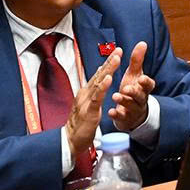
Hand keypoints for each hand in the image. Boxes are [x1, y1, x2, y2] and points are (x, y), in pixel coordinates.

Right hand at [65, 47, 120, 164]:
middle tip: (118, 50)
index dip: (108, 63)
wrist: (70, 140)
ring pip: (98, 82)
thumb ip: (94, 91)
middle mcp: (85, 94)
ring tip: (116, 59)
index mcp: (86, 92)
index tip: (116, 52)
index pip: (99, 74)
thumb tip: (100, 76)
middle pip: (99, 75)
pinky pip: (97, 97)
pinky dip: (103, 87)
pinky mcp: (89, 111)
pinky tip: (108, 79)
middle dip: (109, 62)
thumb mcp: (88, 104)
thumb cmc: (80, 124)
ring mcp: (86, 101)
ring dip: (108, 70)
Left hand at [107, 41, 156, 130]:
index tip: (141, 78)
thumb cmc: (133, 91)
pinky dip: (117, 115)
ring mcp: (133, 110)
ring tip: (115, 96)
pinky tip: (111, 111)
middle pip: (140, 96)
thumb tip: (142, 43)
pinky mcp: (125, 119)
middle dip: (134, 92)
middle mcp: (141, 99)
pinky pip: (122, 118)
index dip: (146, 82)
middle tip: (126, 88)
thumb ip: (137, 60)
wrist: (133, 114)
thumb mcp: (135, 75)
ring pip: (131, 106)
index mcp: (144, 88)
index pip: (149, 85)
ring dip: (124, 101)